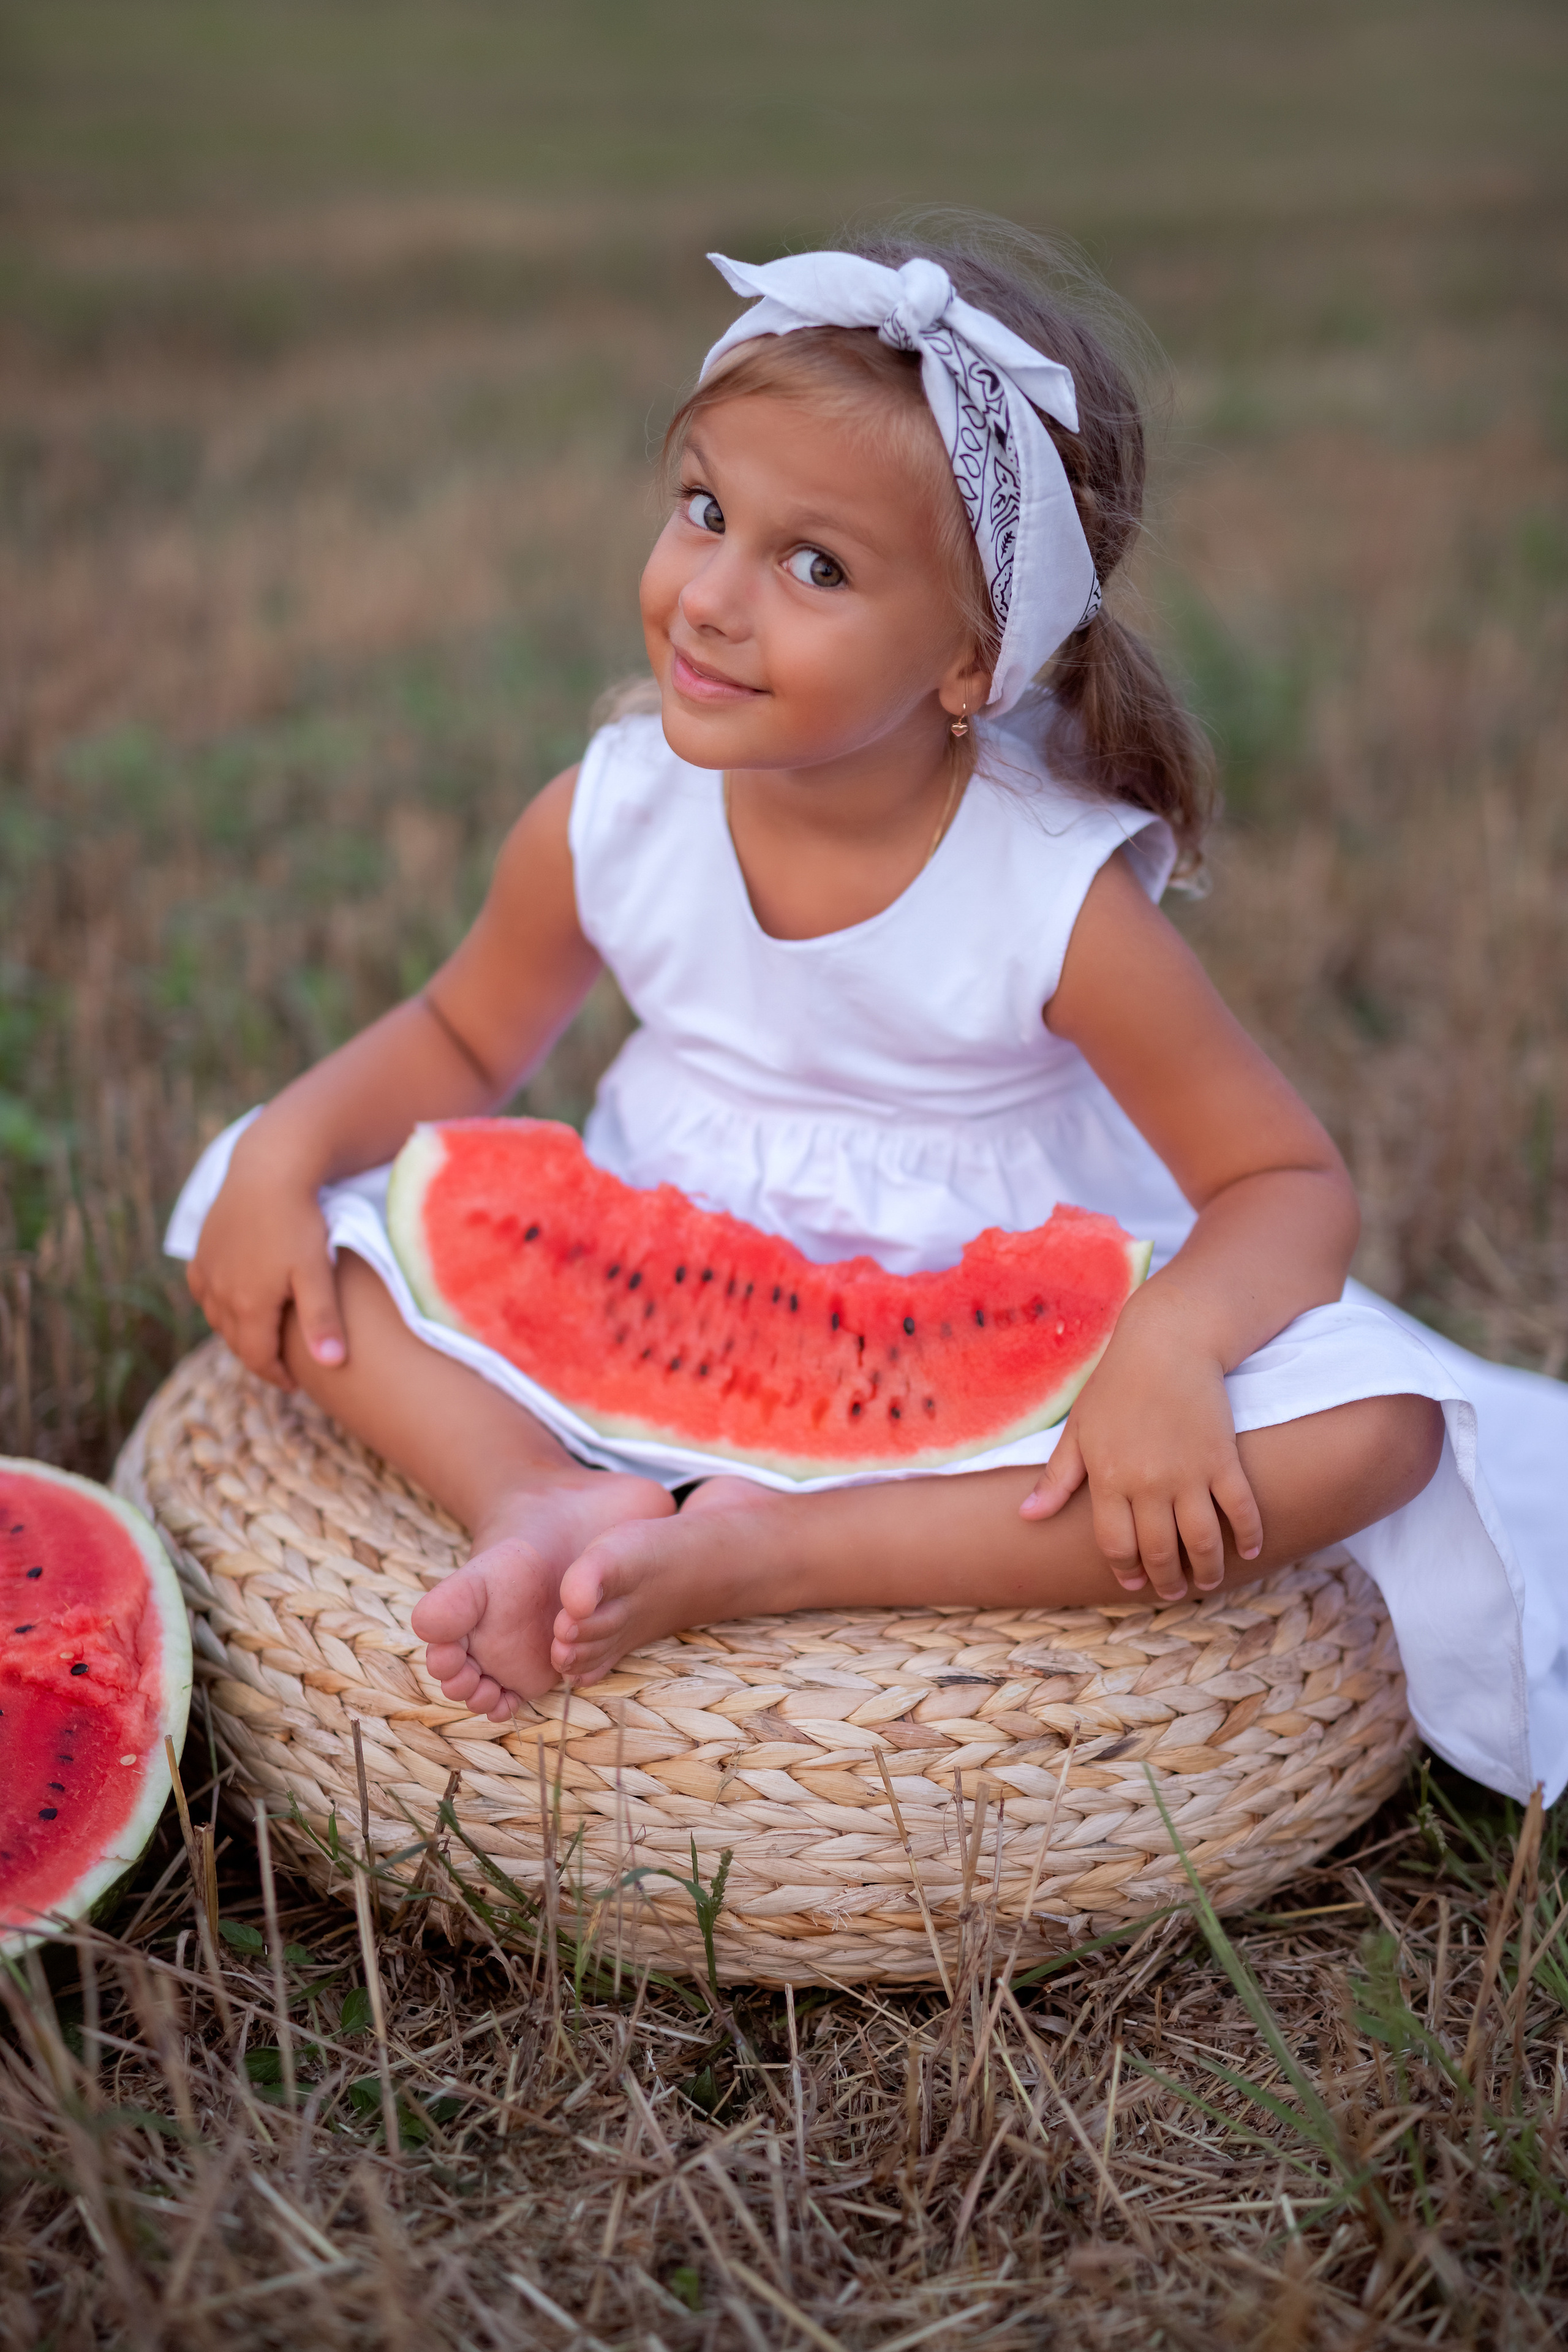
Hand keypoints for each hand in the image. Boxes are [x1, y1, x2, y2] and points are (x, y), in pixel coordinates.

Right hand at [186, 1130, 346, 1389]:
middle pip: (237, 1342)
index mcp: (248, 1305)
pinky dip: (218, 1303)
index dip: (277, 1376)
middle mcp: (219, 1293)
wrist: (269, 1169)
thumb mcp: (316, 1271)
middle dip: (259, 1357)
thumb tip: (332, 1365)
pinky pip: (204, 1290)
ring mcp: (207, 1271)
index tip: (296, 1384)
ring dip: (239, 1332)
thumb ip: (322, 1320)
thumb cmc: (299, 1220)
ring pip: (218, 1318)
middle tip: (282, 1365)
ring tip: (264, 1336)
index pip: (258, 1358)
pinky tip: (234, 1301)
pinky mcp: (202, 1251)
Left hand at [1018, 1298, 1262, 1600]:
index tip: (1133, 1581)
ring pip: (1202, 1541)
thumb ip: (1058, 1478)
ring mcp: (1189, 1473)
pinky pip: (1240, 1508)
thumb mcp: (1080, 1429)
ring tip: (1206, 1582)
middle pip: (1159, 1551)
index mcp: (1109, 1478)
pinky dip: (1247, 1535)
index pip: (1115, 1544)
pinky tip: (1248, 1551)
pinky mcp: (1223, 1459)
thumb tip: (1027, 1516)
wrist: (1167, 1342)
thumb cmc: (1116, 1384)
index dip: (1125, 1569)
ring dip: (1206, 1570)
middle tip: (1172, 1591)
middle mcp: (1148, 1483)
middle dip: (1166, 1580)